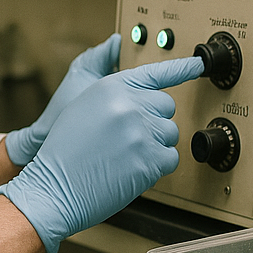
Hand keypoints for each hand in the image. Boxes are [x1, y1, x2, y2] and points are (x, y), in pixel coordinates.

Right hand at [0, 55, 202, 252]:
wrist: (54, 188)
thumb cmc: (64, 153)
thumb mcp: (84, 108)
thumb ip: (115, 97)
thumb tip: (145, 99)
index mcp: (112, 87)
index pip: (156, 72)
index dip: (181, 68)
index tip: (198, 64)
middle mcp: (130, 105)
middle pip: (166, 106)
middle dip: (154, 120)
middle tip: (130, 137)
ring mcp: (142, 133)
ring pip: (170, 133)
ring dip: (155, 144)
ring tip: (126, 155)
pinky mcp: (150, 160)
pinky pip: (171, 158)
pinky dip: (157, 166)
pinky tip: (132, 169)